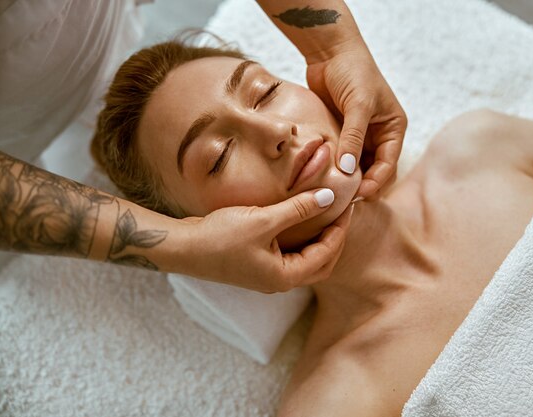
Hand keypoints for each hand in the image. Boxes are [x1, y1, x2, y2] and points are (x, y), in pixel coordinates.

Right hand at [176, 189, 353, 292]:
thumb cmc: (220, 237)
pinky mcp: (257, 266)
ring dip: (319, 240)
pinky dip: (301, 240)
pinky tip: (300, 221)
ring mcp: (268, 275)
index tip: (349, 206)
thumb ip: (298, 209)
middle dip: (334, 239)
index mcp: (285, 277)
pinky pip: (290, 255)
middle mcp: (279, 281)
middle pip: (321, 263)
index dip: (340, 229)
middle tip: (343, 214)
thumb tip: (329, 198)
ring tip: (327, 215)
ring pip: (306, 260)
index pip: (326, 254)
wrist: (183, 248)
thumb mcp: (264, 220)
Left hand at [306, 40, 406, 199]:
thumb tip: (349, 171)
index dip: (375, 182)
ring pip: (356, 166)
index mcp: (393, 128)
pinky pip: (340, 156)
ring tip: (331, 191)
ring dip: (347, 178)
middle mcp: (379, 134)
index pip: (389, 164)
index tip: (358, 195)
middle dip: (362, 185)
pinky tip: (322, 176)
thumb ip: (354, 137)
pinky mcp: (341, 132)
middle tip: (343, 199)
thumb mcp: (358, 104)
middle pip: (374, 170)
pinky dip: (334, 167)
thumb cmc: (352, 71)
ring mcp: (359, 135)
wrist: (330, 51)